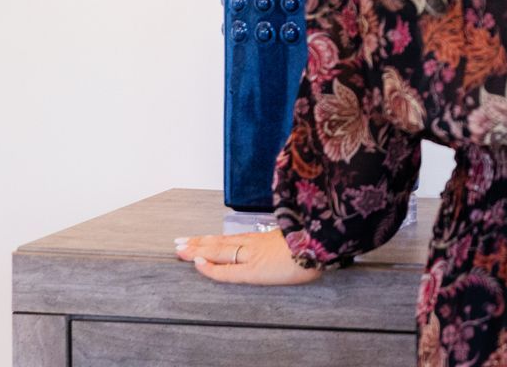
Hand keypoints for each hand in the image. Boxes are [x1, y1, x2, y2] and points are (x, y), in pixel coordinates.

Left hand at [175, 228, 321, 285]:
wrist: (327, 242)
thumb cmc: (320, 241)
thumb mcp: (304, 235)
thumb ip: (293, 236)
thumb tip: (296, 236)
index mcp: (267, 237)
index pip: (234, 238)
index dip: (215, 238)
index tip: (199, 237)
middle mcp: (256, 243)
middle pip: (222, 242)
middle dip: (199, 243)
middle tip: (179, 242)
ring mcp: (253, 254)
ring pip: (219, 251)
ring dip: (198, 250)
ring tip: (180, 250)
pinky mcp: (254, 270)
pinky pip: (227, 271)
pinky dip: (211, 268)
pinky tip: (197, 264)